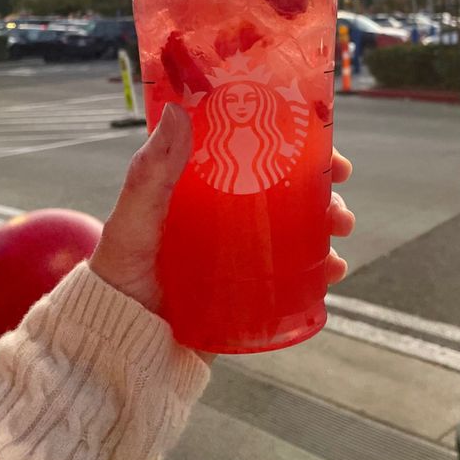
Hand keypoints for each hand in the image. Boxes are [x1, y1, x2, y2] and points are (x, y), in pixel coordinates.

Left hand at [90, 103, 354, 345]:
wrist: (123, 347)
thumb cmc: (120, 275)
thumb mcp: (133, 221)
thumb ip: (150, 175)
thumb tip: (178, 112)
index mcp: (201, 184)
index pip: (251, 148)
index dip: (289, 138)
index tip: (318, 136)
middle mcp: (227, 210)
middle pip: (285, 184)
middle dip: (320, 181)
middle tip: (338, 184)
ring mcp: (243, 248)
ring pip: (298, 223)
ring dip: (328, 219)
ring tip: (339, 229)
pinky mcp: (254, 285)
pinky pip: (296, 269)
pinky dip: (322, 266)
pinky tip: (334, 270)